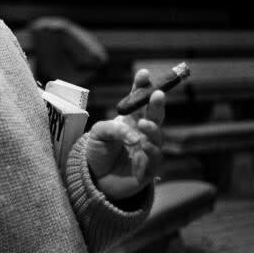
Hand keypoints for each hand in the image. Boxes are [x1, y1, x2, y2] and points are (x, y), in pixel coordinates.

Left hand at [85, 69, 164, 201]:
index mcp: (130, 119)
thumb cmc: (97, 152)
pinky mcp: (149, 168)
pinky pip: (155, 158)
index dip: (142, 86)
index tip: (144, 74)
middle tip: (157, 94)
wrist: (95, 179)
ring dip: (153, 128)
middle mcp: (142, 132)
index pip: (138, 100)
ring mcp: (147, 149)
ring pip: (158, 136)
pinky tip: (144, 146)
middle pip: (155, 114)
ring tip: (144, 124)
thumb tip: (134, 134)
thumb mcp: (97, 133)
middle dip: (157, 103)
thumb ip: (112, 128)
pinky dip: (151, 151)